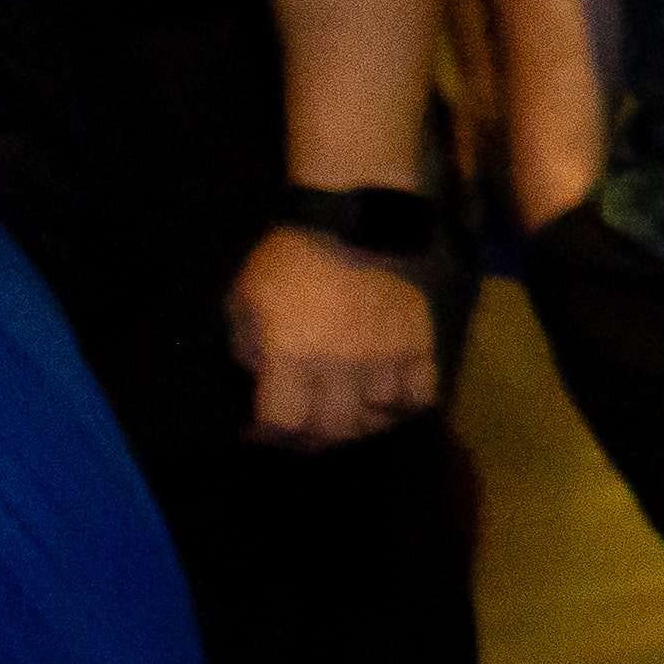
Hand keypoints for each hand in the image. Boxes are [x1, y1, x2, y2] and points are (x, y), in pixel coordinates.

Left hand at [225, 227, 440, 444]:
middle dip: (312, 438)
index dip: (269, 435)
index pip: (284, 423)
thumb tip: (262, 377)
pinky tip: (386, 399)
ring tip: (343, 414)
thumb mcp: (245, 298)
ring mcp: (385, 360)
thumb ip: (247, 345)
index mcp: (292, 355)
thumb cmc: (290, 260)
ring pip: (377, 420)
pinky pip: (419, 397)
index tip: (260, 429)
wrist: (354, 225)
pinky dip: (402, 406)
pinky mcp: (418, 348)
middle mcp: (340, 367)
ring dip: (357, 424)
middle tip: (302, 430)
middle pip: (333, 430)